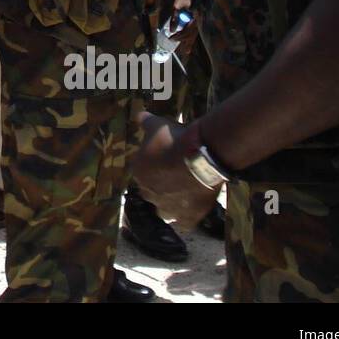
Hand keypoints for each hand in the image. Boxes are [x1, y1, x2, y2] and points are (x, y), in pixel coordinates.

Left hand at [131, 113, 219, 228]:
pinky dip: (185, 218)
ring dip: (169, 204)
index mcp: (139, 172)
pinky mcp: (187, 217)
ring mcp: (167, 207)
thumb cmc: (175, 139)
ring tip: (183, 193)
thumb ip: (146, 122)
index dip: (154, 167)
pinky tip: (192, 209)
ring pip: (163, 210)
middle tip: (176, 176)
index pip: (142, 172)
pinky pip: (183, 223)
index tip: (165, 161)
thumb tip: (138, 115)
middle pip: (152, 192)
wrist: (200, 155)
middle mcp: (149, 192)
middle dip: (161, 185)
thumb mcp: (158, 125)